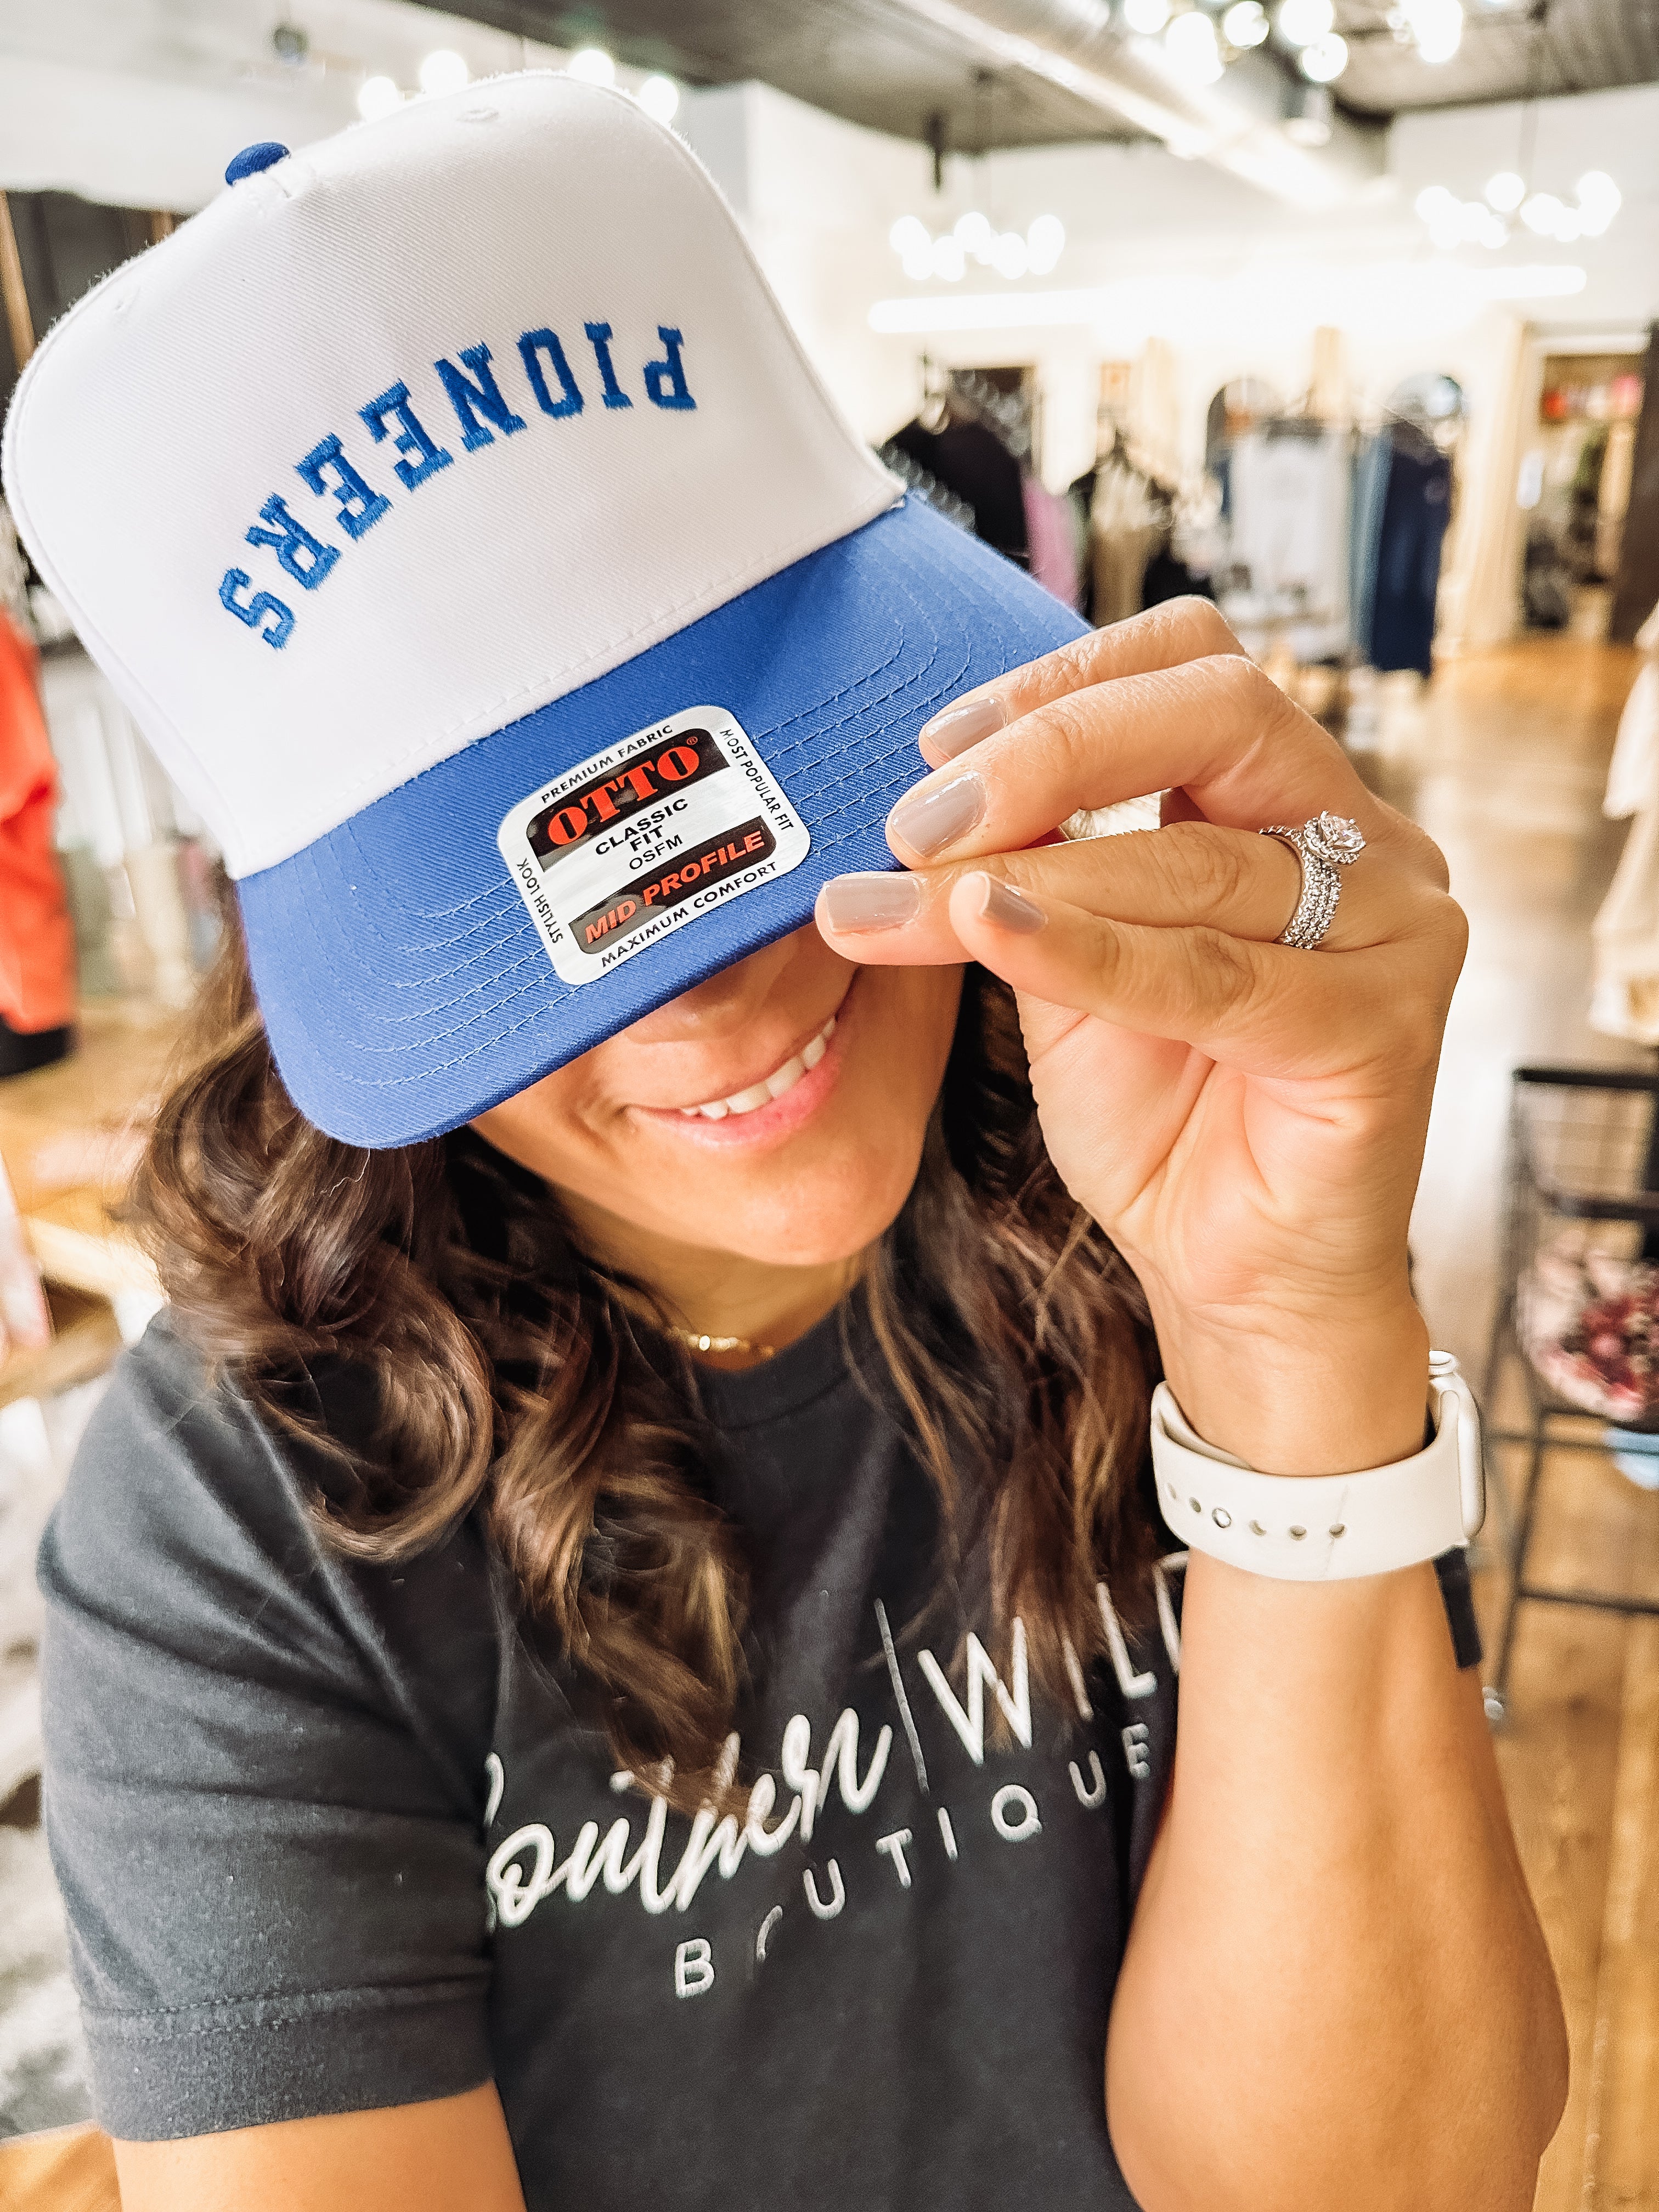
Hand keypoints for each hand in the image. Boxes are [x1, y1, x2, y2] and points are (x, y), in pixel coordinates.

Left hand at [815, 601, 1466, 1471]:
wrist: (1229, 1270)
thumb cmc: (1163, 1109)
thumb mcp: (1071, 960)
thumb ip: (1034, 868)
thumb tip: (928, 799)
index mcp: (1293, 802)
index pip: (1197, 666)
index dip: (1067, 679)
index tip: (939, 742)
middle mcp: (1365, 842)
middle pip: (1222, 712)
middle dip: (1051, 749)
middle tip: (920, 821)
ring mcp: (1392, 929)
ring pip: (1195, 858)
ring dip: (1029, 876)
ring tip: (909, 901)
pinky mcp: (1382, 1028)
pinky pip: (1214, 974)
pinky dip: (1090, 952)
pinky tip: (991, 933)